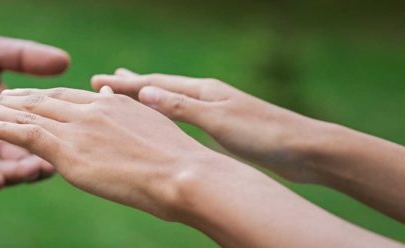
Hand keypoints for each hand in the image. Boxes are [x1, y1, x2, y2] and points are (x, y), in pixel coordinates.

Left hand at [0, 34, 69, 187]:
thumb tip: (65, 61)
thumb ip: (24, 58)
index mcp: (6, 117)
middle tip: (49, 167)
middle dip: (33, 165)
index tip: (73, 143)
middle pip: (17, 160)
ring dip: (9, 175)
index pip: (35, 132)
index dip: (52, 138)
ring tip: (23, 175)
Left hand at [0, 87, 218, 219]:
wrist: (185, 174)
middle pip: (40, 100)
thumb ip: (125, 107)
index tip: (17, 94)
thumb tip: (111, 91)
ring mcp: (78, 130)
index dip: (37, 96)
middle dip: (8, 98)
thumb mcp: (151, 124)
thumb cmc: (178, 158)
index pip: (64, 97)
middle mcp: (89, 111)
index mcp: (109, 105)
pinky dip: (3, 130)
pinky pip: (28, 136)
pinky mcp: (70, 152)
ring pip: (28, 114)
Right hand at [91, 69, 326, 181]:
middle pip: (162, 86)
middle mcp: (208, 95)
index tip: (98, 81)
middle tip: (106, 79)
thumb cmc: (264, 135)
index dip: (125, 85)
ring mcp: (217, 109)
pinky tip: (165, 118)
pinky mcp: (225, 126)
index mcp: (204, 91)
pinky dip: (166, 113)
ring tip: (131, 92)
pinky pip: (184, 116)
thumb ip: (182, 108)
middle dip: (132, 84)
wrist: (306, 150)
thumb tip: (144, 93)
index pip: (155, 85)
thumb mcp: (218, 121)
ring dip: (148, 97)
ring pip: (172, 101)